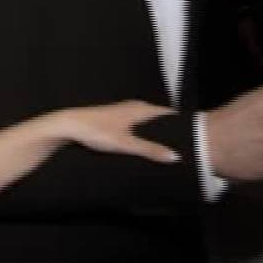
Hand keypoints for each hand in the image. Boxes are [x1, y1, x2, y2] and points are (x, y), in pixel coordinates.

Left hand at [59, 100, 178, 162]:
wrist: (69, 125)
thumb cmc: (97, 131)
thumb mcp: (126, 143)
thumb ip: (150, 149)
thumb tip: (175, 156)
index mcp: (141, 109)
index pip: (167, 113)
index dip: (179, 123)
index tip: (194, 134)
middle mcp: (134, 106)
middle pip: (157, 117)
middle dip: (168, 129)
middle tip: (183, 144)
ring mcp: (123, 111)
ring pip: (146, 120)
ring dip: (155, 131)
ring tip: (166, 146)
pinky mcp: (114, 118)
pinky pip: (135, 124)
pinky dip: (142, 132)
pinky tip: (143, 143)